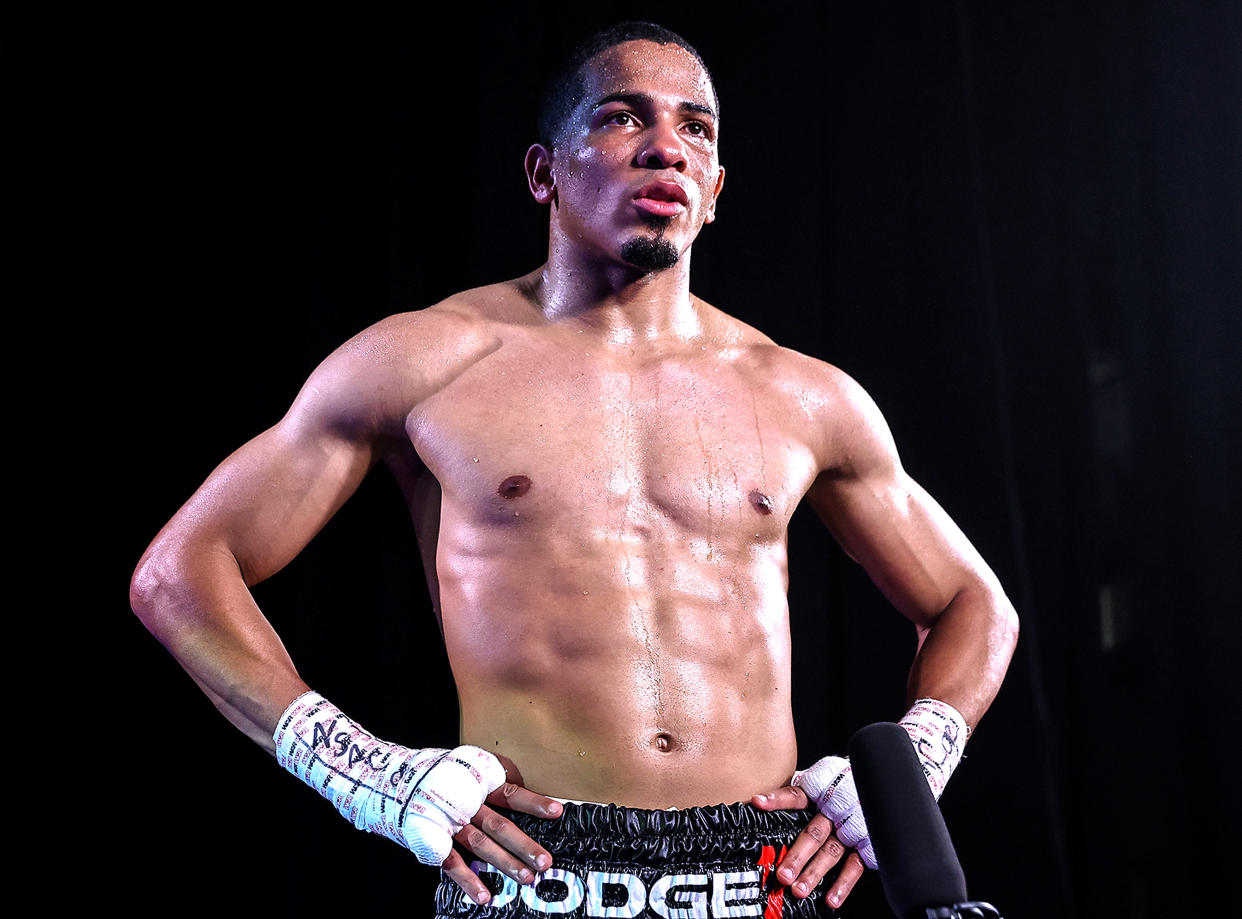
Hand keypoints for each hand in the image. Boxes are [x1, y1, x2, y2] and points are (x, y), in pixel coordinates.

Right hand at [441, 755, 563, 905]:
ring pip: (480, 844)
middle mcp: (466, 803)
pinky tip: (483, 896)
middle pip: (499, 825)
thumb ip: (494, 778)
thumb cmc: (440, 777)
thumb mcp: (468, 769)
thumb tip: (525, 792)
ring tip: (525, 878)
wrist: (395, 782)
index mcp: (478, 784)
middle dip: (523, 844)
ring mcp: (449, 822)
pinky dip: (467, 880)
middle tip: (545, 862)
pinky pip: (451, 862)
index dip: (533, 802)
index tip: (557, 812)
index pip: (511, 794)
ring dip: (503, 863)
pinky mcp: (433, 839)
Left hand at [751, 784, 866, 909]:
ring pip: (831, 851)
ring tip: (799, 890)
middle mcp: (835, 809)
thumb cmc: (837, 786)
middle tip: (782, 875)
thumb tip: (753, 803)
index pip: (796, 795)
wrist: (872, 785)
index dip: (777, 799)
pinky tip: (831, 899)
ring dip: (815, 872)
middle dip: (798, 855)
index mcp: (820, 791)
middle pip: (813, 832)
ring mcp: (850, 828)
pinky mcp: (865, 843)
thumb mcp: (818, 781)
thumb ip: (794, 794)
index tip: (757, 804)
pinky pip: (855, 865)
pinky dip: (843, 884)